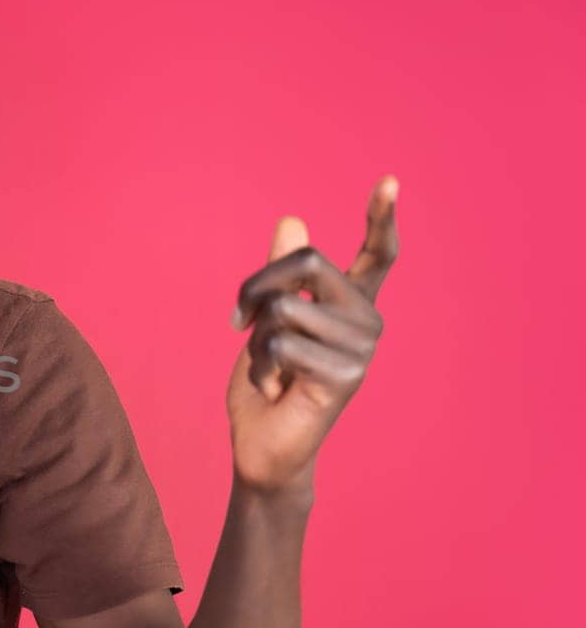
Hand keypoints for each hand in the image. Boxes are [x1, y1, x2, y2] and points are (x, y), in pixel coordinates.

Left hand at [225, 174, 400, 495]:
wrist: (261, 446)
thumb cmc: (265, 382)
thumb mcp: (264, 320)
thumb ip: (280, 276)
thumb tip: (293, 219)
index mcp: (350, 304)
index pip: (376, 254)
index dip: (382, 217)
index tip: (389, 181)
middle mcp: (366, 321)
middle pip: (305, 263)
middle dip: (256, 286)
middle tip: (238, 320)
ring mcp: (361, 349)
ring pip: (283, 308)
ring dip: (257, 339)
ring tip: (273, 370)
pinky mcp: (345, 376)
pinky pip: (280, 345)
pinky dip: (261, 367)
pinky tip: (279, 390)